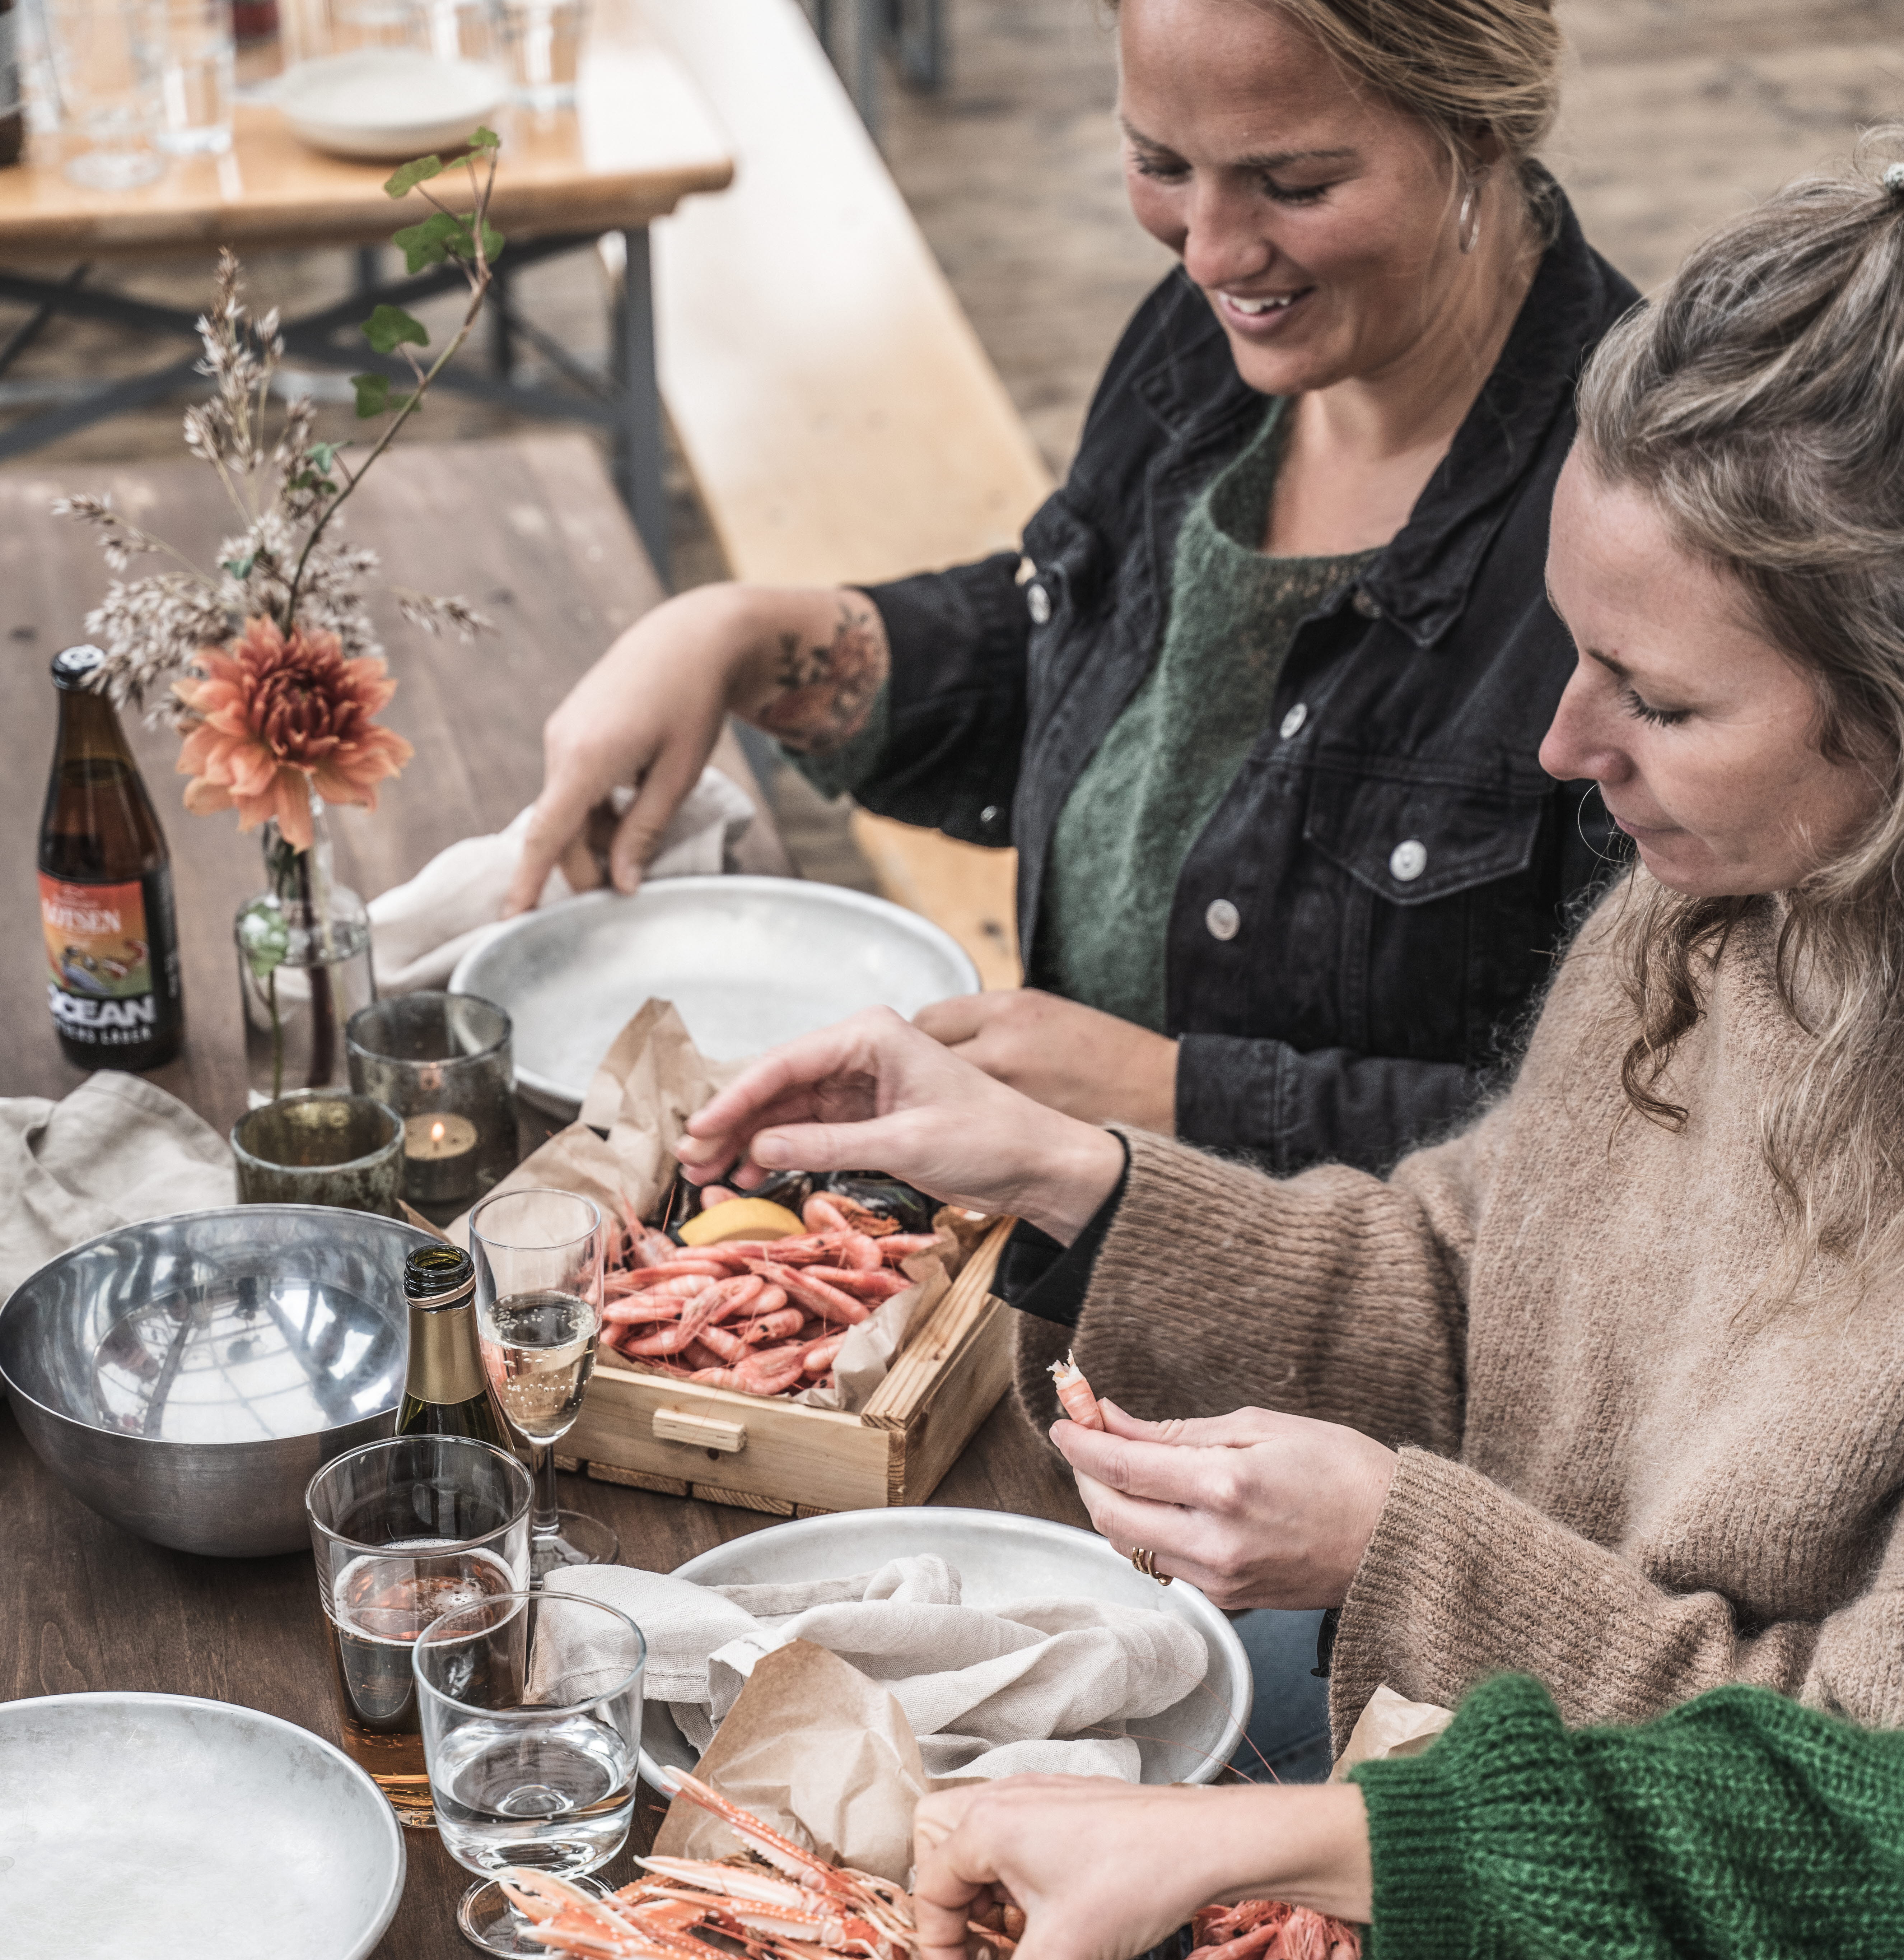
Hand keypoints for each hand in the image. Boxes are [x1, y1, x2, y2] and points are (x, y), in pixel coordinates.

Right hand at [503, 583, 887, 916]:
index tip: (512, 920)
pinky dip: (597, 805)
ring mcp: (562, 734)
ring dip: (597, 833)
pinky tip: (636, 792)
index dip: (528, 882)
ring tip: (646, 820)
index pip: (545, 835)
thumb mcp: (678, 776)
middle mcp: (561, 745)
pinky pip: (574, 784)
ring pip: (568, 809)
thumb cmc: (693, 705)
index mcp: (586, 759)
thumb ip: (644, 832)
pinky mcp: (570, 729)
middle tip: (629, 883)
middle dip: (586, 864)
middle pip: (559, 830)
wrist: (691, 638)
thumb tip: (620, 885)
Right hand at [676, 1007, 1125, 1243]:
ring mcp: (860, 1085)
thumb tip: (762, 1146)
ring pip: (786, 1110)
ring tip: (711, 1176)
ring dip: (749, 1142)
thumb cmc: (990, 1136)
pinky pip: (808, 1131)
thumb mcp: (905, 1142)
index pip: (785, 1062)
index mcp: (872, 1035)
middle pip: (778, 1085)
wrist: (1038, 1163)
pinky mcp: (865, 1117)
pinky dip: (779, 1153)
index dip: (736, 1099)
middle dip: (733, 1123)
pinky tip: (752, 1176)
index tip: (700, 1131)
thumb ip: (829, 1144)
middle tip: (692, 1161)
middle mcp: (860, 1052)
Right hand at [911, 1777, 1373, 1959]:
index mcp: (986, 1824)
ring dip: (985, 1891)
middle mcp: (1004, 1797)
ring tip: (1019, 1932)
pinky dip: (1017, 1875)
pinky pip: (1015, 1834)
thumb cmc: (1133, 1883)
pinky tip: (1050, 1909)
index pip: (927, 1887)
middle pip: (939, 1845)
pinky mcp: (1066, 1802)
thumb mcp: (1058, 1950)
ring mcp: (1036, 1794)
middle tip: (981, 1942)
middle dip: (951, 1901)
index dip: (937, 1944)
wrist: (1205, 1843)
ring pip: (977, 1839)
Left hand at [914, 991, 1178, 1131]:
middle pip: (923, 1060)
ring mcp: (1005, 1096)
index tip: (924, 1050)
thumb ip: (990, 1020)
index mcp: (1008, 1011)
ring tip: (947, 1110)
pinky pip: (962, 1134)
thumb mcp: (1045, 1012)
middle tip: (925, 1084)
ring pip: (937, 1101)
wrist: (1161, 1096)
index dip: (921, 1038)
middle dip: (918, 1072)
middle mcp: (1000, 1050)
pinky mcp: (1013, 1137)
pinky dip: (958, 1132)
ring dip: (931, 1104)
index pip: (927, 1020)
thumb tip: (943, 1035)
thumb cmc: (1109, 1052)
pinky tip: (971, 1132)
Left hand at [1055, 1400, 1396, 1610]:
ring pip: (1129, 1544)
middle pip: (1110, 1514)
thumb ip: (1178, 1432)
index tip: (1064, 1419)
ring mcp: (1220, 1578)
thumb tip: (1113, 1422)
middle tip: (1086, 1437)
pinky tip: (1155, 1500)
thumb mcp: (1260, 1427)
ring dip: (1109, 1503)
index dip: (1081, 1442)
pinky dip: (1143, 1530)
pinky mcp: (1229, 1599)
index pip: (1122, 1468)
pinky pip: (1162, 1563)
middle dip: (1086, 1473)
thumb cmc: (1342, 1469)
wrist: (1399, 1541)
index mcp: (1225, 1487)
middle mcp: (1214, 1541)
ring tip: (1117, 1464)